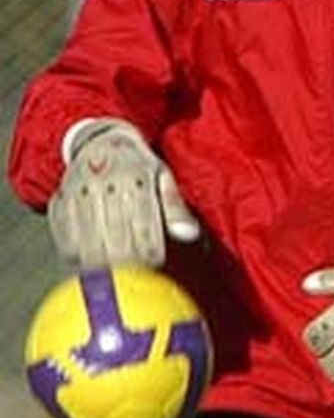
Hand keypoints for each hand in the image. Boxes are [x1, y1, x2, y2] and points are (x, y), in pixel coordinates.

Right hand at [47, 118, 200, 267]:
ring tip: (113, 275)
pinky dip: (76, 256)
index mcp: (134, 176)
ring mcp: (77, 194)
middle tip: (135, 276)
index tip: (156, 263)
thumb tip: (190, 235)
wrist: (99, 141)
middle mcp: (102, 184)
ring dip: (100, 265)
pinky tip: (88, 264)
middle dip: (127, 262)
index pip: (143, 224)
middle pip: (114, 237)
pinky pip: (64, 239)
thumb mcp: (163, 177)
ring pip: (86, 243)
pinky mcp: (58, 204)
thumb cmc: (139, 166)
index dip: (150, 249)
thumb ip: (176, 207)